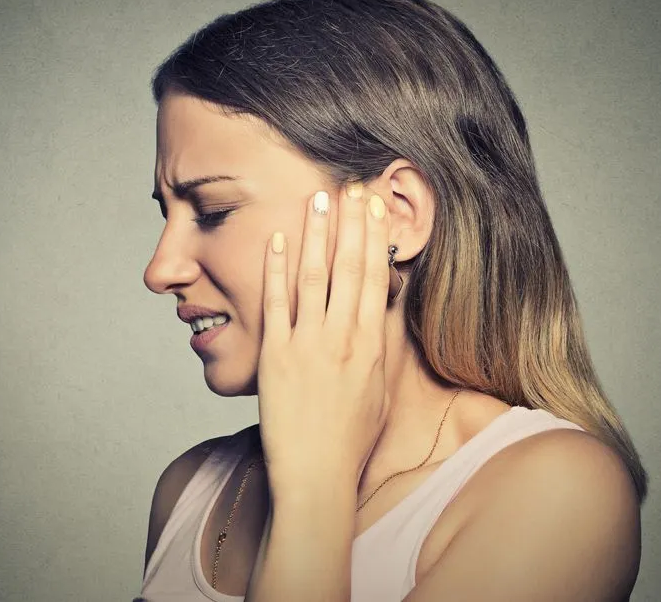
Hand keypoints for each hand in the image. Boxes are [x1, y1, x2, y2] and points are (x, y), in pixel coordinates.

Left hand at [256, 183, 391, 499]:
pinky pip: (276, 304)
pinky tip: (279, 240)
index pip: (376, 278)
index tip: (376, 206)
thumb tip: (384, 309)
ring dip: (317, 233)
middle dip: (352, 222)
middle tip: (352, 184)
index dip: (376, 238)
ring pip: (314, 277)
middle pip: (349, 268)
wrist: (317, 476)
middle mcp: (342, 339)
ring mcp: (307, 346)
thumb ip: (381, 346)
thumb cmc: (351, 439)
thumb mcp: (379, 389)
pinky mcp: (275, 357)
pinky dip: (277, 270)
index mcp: (371, 346)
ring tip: (319, 198)